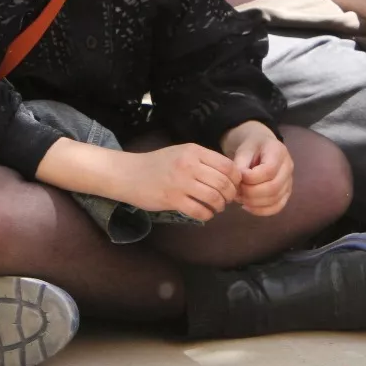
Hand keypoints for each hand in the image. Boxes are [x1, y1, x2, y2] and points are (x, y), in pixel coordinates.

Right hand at [114, 143, 239, 221]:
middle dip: (230, 194)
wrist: (129, 173)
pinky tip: (205, 213)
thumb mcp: (182, 153)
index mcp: (194, 151)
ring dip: (220, 206)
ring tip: (216, 207)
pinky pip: (199, 211)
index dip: (235, 179)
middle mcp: (189, 165)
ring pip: (214, 198)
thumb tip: (229, 173)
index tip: (233, 185)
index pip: (227, 165)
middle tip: (227, 199)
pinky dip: (207, 215)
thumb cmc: (157, 164)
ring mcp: (180, 183)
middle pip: (223, 183)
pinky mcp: (172, 199)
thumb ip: (203, 160)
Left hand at [220, 121, 292, 216]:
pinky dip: (260, 211)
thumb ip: (240, 164)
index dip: (251, 178)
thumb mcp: (243, 150)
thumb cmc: (252, 147)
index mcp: (278, 152)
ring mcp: (289, 182)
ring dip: (254, 203)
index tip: (238, 177)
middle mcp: (288, 167)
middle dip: (251, 193)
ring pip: (275, 200)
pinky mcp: (286, 193)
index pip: (269, 171)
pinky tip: (247, 206)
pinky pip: (277, 207)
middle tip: (236, 191)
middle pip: (273, 188)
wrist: (261, 147)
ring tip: (240, 198)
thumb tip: (239, 182)